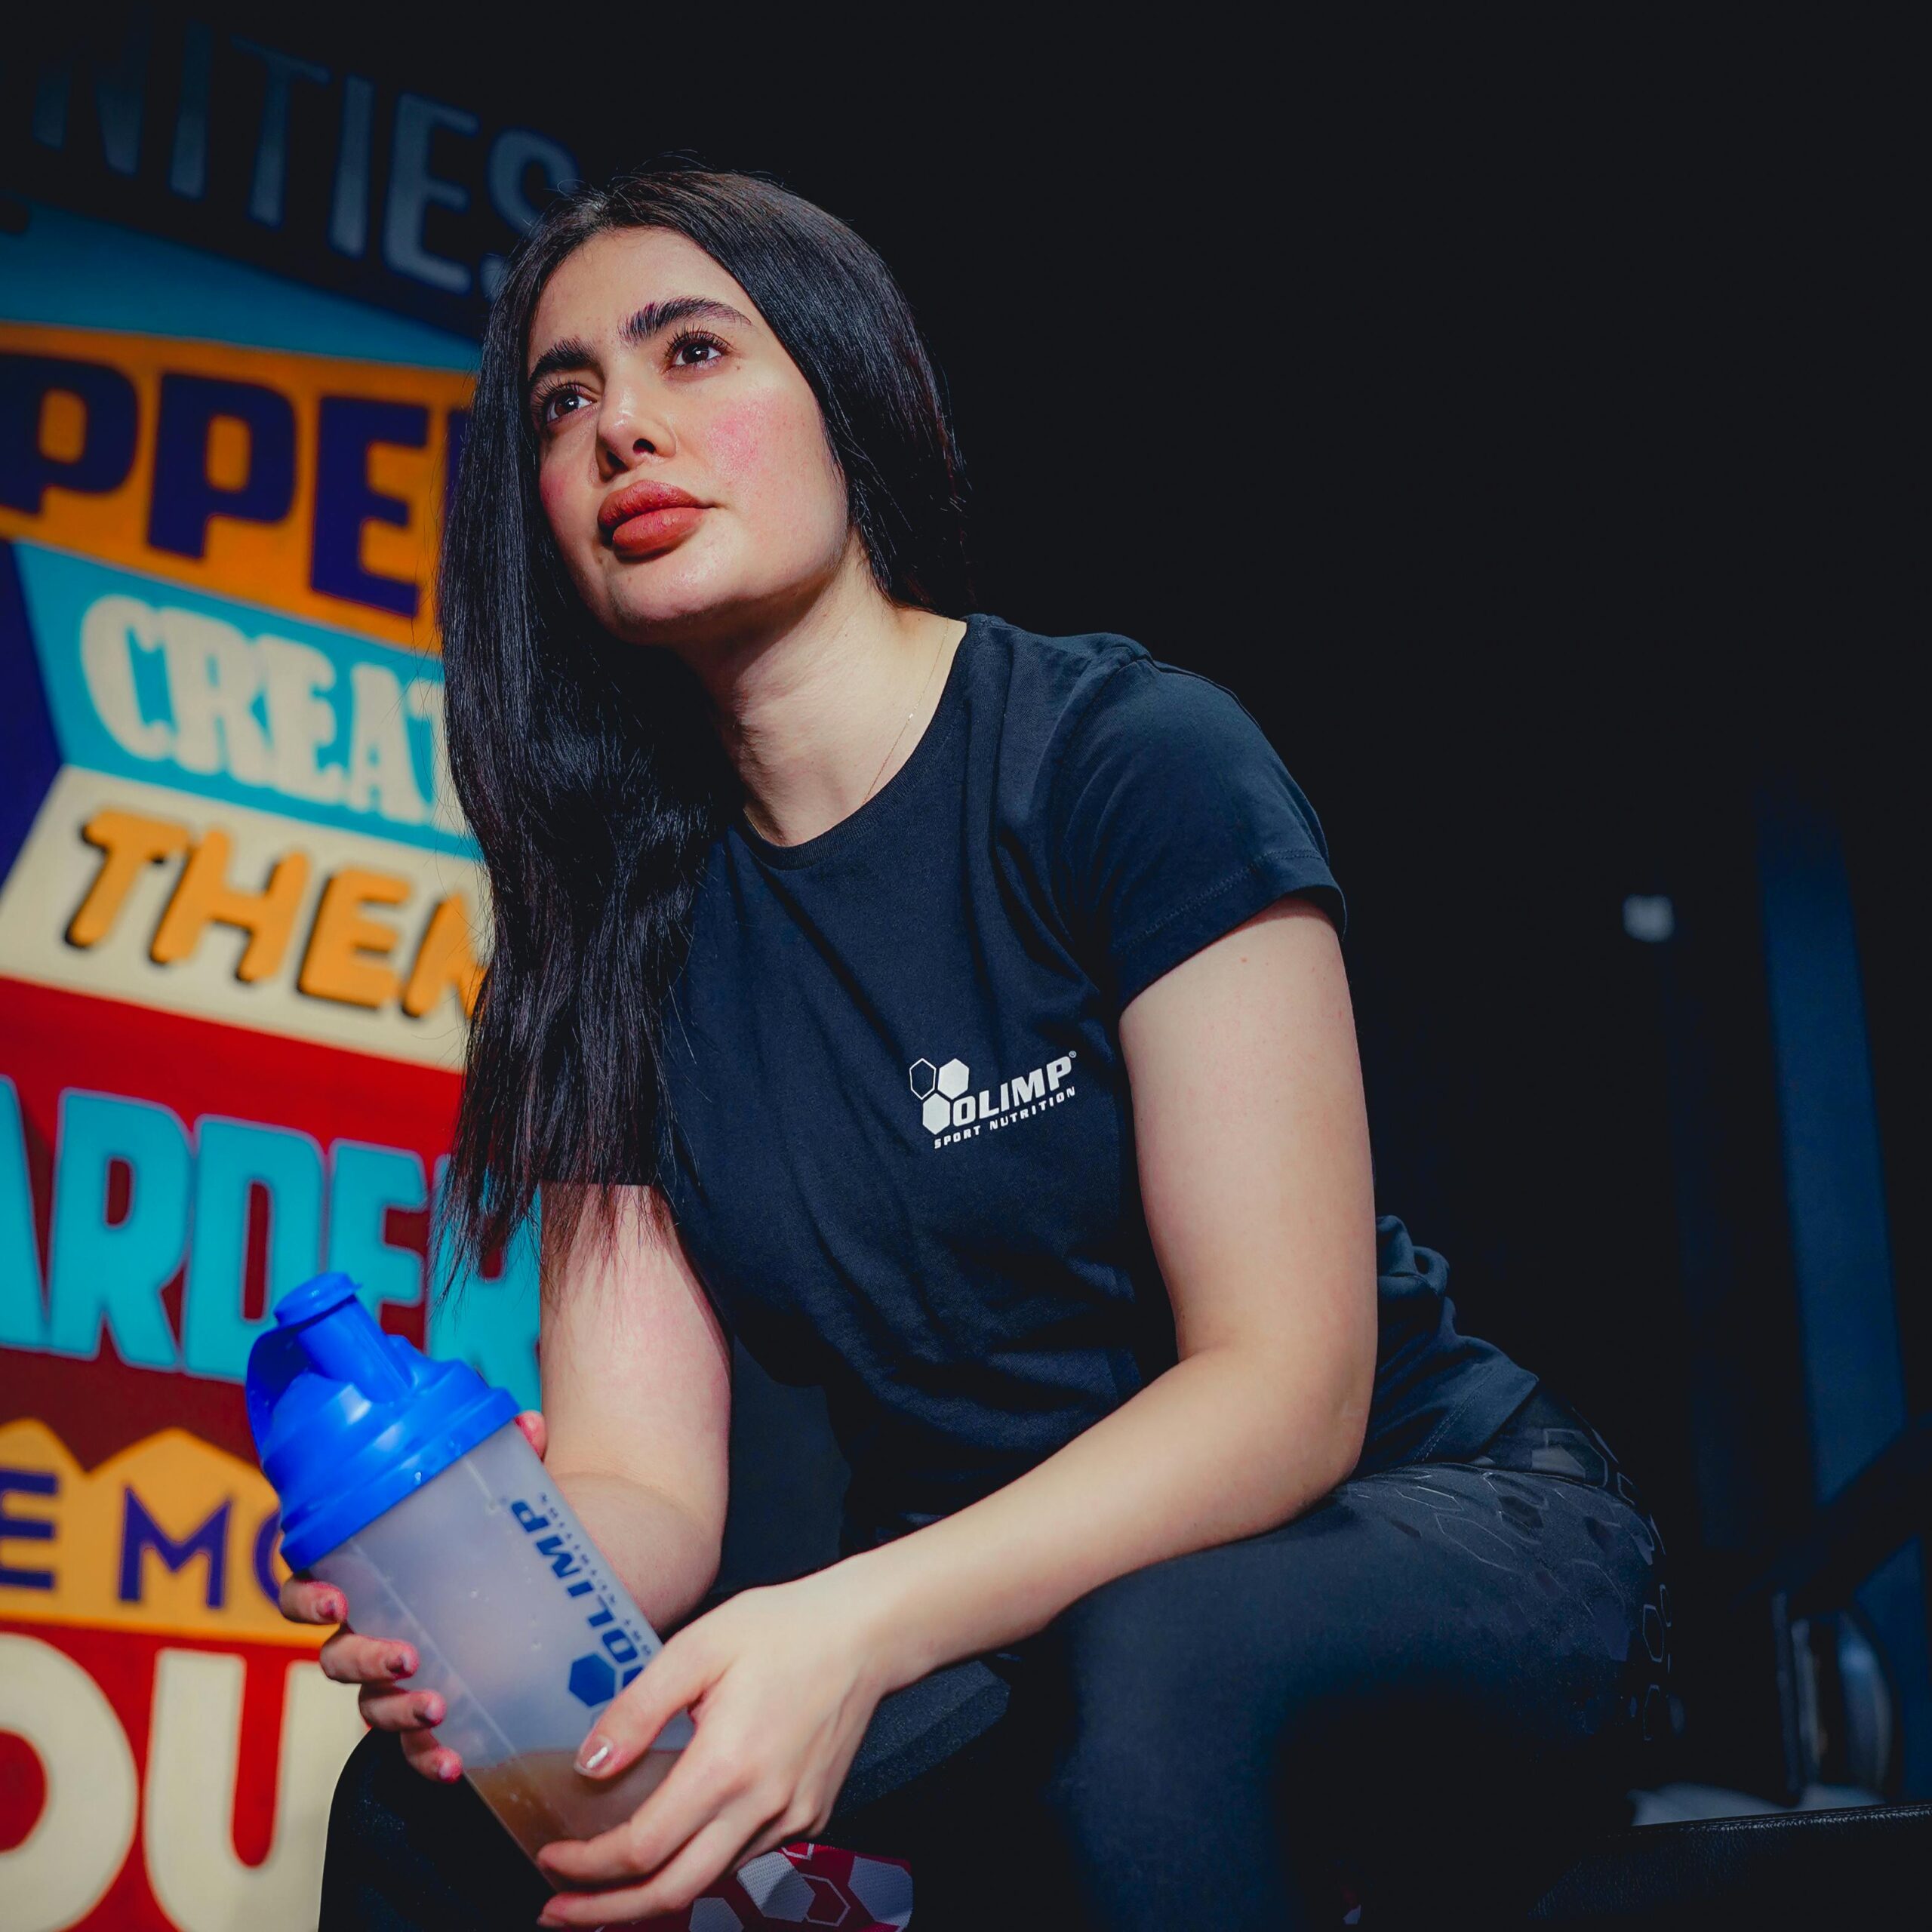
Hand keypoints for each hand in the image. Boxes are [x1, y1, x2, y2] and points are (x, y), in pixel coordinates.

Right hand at [278, 1409, 547, 1783]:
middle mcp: (366, 1626)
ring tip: (439, 1706)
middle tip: (404, 1654)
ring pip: (367, 1703)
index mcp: (365, 1570)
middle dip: (362, 1658)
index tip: (334, 1597)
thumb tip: (528, 1423)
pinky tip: (455, 1762)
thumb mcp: (505, 1494)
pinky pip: (410, 1747)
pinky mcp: (424, 1713)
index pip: (305, 1579)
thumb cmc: (497, 1532)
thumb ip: (515, 1456)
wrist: (538, 1582)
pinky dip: (427, 1758)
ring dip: (396, 1710)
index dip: (304, 1593)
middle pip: (333, 1653)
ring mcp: (391, 1675)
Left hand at [533, 1566, 888, 1924]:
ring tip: (607, 1885)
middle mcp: (763, 1806)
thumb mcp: (698, 1647)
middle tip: (560, 1910)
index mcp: (728, 1765)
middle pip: (674, 1891)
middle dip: (608, 1912)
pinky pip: (745, 1857)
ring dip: (653, 1893)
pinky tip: (675, 1845)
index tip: (551, 1857)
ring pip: (711, 1880)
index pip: (642, 1847)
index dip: (588, 1865)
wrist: (867, 1631)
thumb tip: (590, 1763)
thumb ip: (639, 1708)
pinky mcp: (810, 1813)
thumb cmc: (784, 1628)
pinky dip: (700, 1864)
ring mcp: (792, 1817)